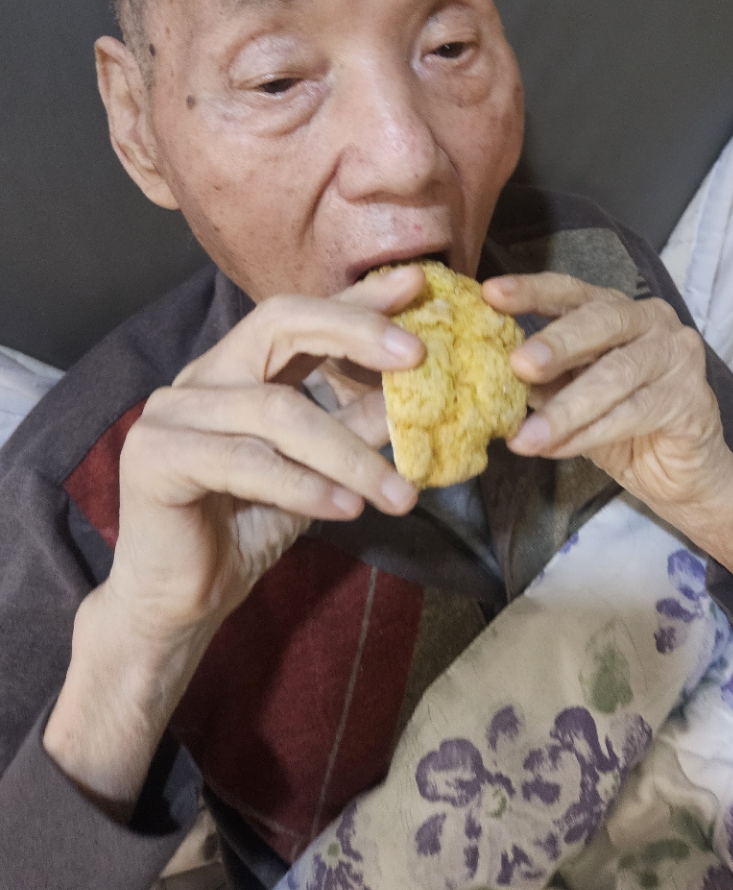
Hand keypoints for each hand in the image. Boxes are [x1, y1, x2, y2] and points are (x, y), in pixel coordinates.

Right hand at [44, 265, 425, 817]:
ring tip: (401, 493)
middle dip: (354, 332)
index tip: (417, 286)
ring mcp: (172, 411)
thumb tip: (419, 392)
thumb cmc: (246, 526)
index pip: (301, 314)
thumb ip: (356, 426)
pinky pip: (246, 462)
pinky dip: (305, 486)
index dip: (358, 299)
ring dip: (350, 453)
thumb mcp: (320, 471)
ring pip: (277, 409)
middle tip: (418, 356)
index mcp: (237, 367)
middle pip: (279, 323)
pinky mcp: (157, 456)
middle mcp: (202, 376)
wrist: (179, 603)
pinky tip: (347, 510)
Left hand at [483, 273, 732, 598]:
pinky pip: (633, 414)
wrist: (678, 471)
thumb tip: (490, 371)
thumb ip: (542, 377)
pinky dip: (589, 434)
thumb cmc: (620, 423)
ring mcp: (677, 356)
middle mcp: (652, 321)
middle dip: (556, 343)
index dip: (532, 291)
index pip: (572, 291)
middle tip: (518, 364)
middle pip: (601, 321)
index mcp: (616, 310)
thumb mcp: (570, 393)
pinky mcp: (690, 399)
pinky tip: (556, 449)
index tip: (490, 294)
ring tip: (525, 437)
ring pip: (615, 376)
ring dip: (565, 409)